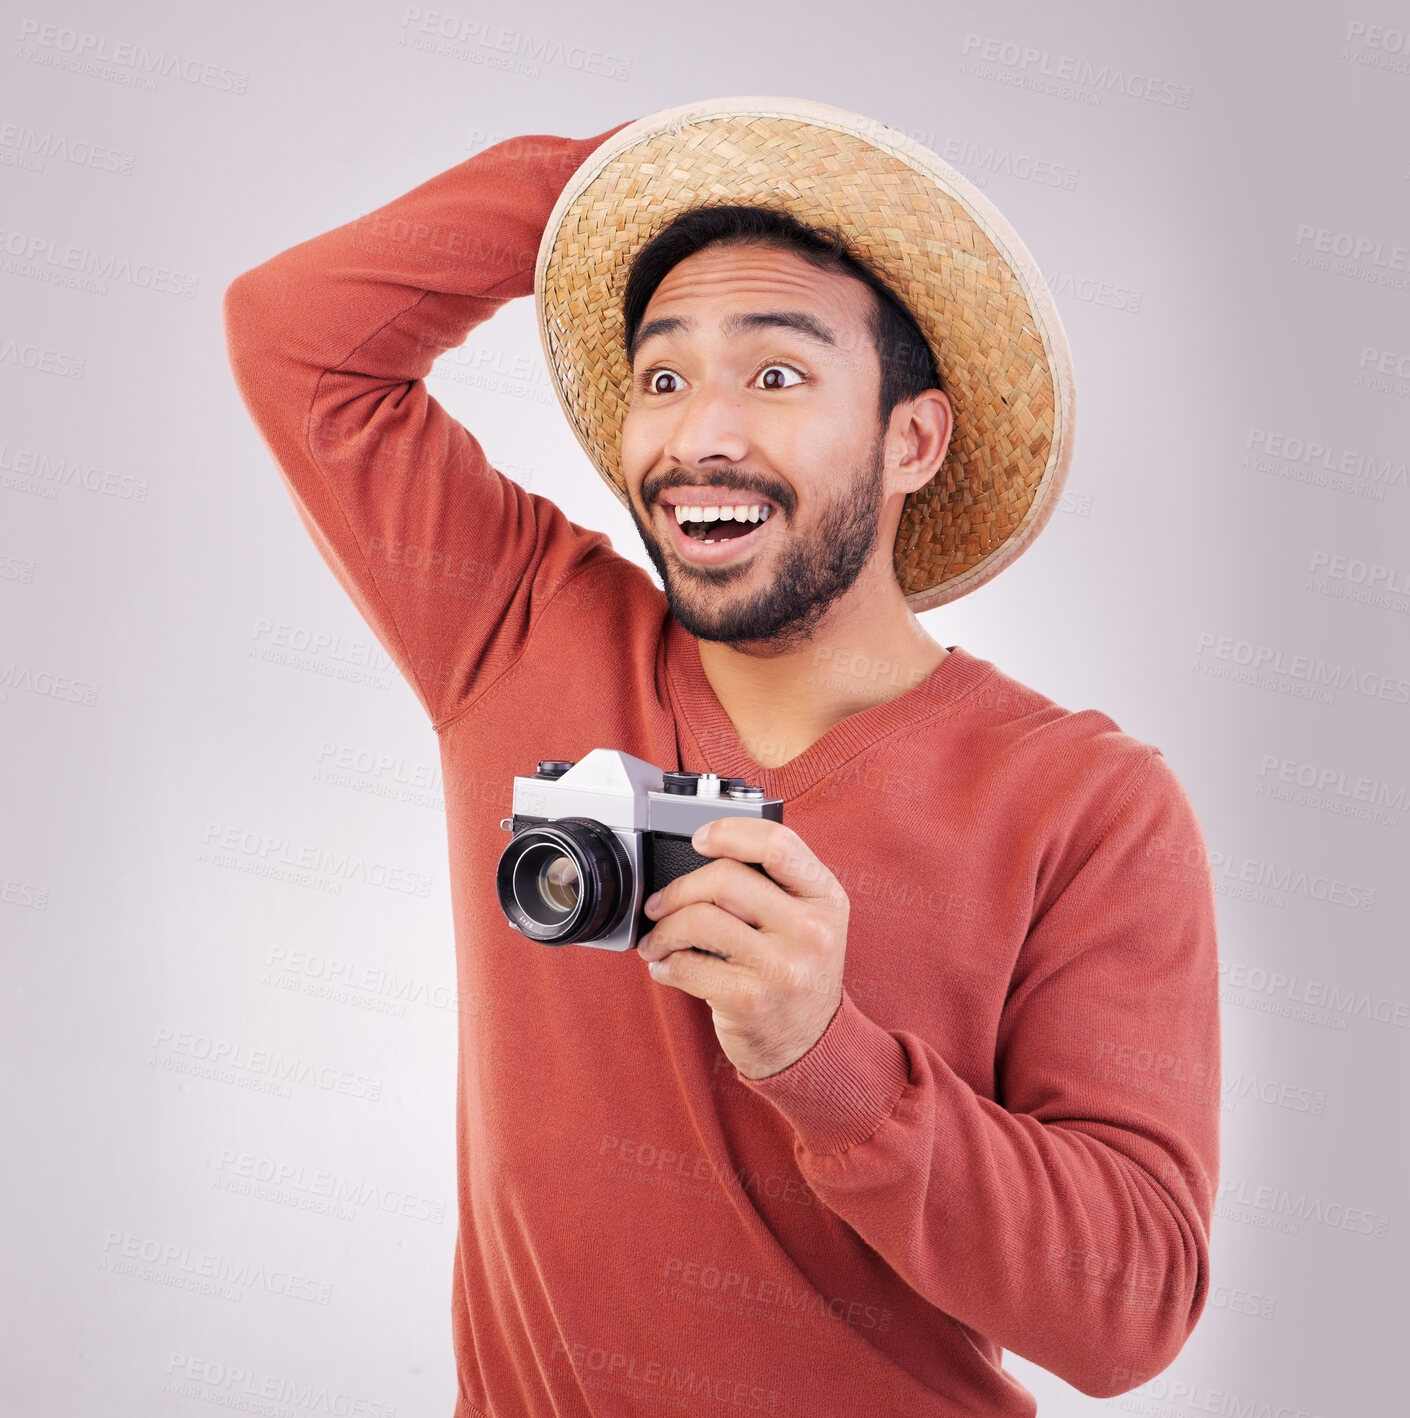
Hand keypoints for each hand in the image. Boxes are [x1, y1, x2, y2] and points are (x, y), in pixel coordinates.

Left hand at [636, 817, 848, 1079]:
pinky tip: (667, 967)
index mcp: (826, 899)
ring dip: (664, 929)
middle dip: (679, 889)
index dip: (730, 832)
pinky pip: (688, 965)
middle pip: (726, 878)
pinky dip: (665, 964)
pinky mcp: (751, 1000)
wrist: (810, 1048)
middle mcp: (811, 931)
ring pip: (700, 919)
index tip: (700, 838)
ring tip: (657, 940)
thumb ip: (776, 883)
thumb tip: (707, 852)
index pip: (778, 844)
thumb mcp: (811, 921)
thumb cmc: (798, 975)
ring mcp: (782, 967)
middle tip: (660, 904)